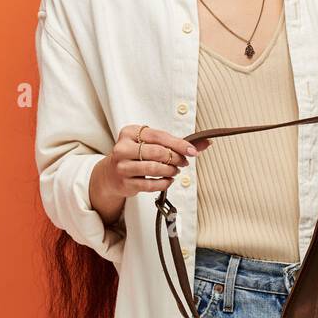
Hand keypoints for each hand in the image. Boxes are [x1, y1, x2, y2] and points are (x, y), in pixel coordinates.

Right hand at [96, 124, 211, 199]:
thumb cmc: (135, 155)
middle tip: (184, 162)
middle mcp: (123, 148)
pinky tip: (168, 180)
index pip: (159, 136)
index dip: (179, 144)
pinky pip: (150, 185)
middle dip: (176, 158)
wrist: (111, 174)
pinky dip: (164, 183)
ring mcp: (122, 166)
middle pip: (157, 152)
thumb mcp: (150, 143)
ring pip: (154, 168)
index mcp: (129, 132)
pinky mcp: (124, 183)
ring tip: (175, 171)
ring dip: (170, 171)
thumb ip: (176, 142)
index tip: (193, 151)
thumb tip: (206, 142)